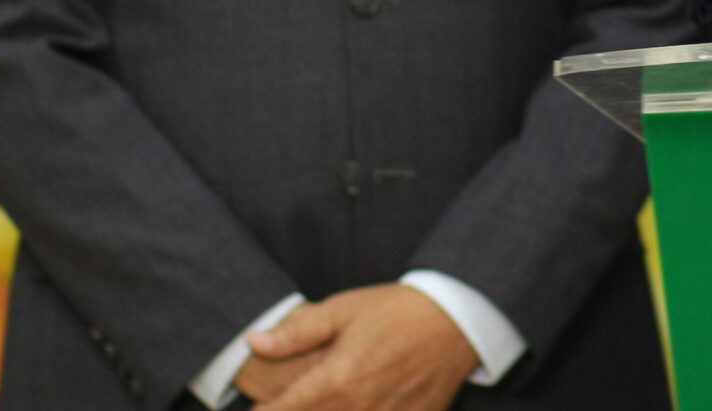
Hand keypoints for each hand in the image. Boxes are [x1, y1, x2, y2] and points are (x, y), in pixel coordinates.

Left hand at [246, 284, 477, 410]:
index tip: (256, 407)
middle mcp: (356, 409)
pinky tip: (358, 407)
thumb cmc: (398, 311)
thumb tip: (253, 342)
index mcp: (336, 381)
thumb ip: (295, 333)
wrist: (458, 320)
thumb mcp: (344, 310)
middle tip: (289, 402)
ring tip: (329, 402)